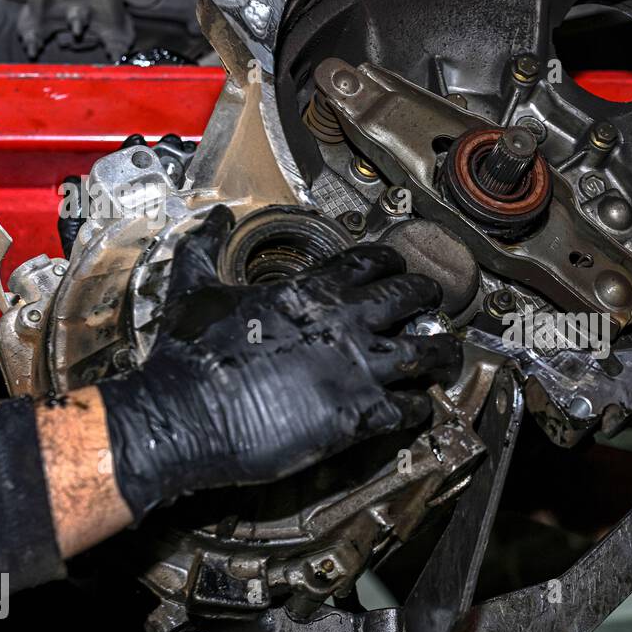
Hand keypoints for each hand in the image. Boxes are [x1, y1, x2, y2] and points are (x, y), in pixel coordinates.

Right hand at [99, 206, 460, 518]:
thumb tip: (215, 217)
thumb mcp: (195, 289)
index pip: (372, 261)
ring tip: (446, 355)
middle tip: (433, 304)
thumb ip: (208, 249)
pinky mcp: (361, 413)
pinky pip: (412, 406)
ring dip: (442, 351)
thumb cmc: (190, 356)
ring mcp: (359, 368)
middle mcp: (346, 322)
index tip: (397, 268)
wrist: (185, 414)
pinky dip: (421, 406)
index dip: (391, 263)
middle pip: (413, 296)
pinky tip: (420, 406)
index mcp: (313, 290)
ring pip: (428, 350)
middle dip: (428, 297)